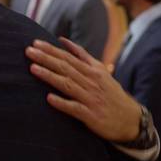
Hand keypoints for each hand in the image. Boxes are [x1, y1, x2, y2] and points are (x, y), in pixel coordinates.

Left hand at [25, 37, 141, 142]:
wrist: (131, 120)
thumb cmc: (110, 93)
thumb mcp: (100, 71)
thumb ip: (82, 56)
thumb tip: (63, 40)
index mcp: (92, 70)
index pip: (68, 57)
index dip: (51, 50)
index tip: (35, 43)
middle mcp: (91, 82)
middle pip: (65, 67)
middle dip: (46, 58)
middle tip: (28, 51)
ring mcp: (91, 98)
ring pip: (67, 84)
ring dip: (50, 76)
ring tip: (33, 69)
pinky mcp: (91, 115)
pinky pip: (75, 108)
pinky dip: (62, 102)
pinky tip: (48, 98)